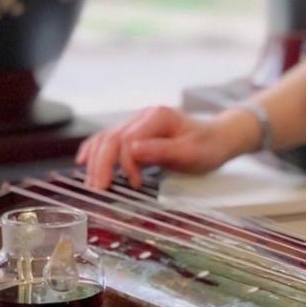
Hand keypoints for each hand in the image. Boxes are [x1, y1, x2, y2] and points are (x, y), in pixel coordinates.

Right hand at [76, 106, 239, 189]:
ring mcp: (139, 124)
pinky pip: (109, 141)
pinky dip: (95, 151)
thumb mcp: (191, 152)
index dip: (125, 163)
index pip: (128, 139)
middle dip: (102, 164)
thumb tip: (132, 150)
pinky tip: (85, 162)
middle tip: (98, 189)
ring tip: (93, 184)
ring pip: (106, 138)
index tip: (134, 184)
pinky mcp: (136, 134)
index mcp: (158, 117)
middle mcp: (145, 117)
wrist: (219, 138)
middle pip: (111, 138)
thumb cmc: (208, 146)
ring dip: (96, 161)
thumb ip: (162, 150)